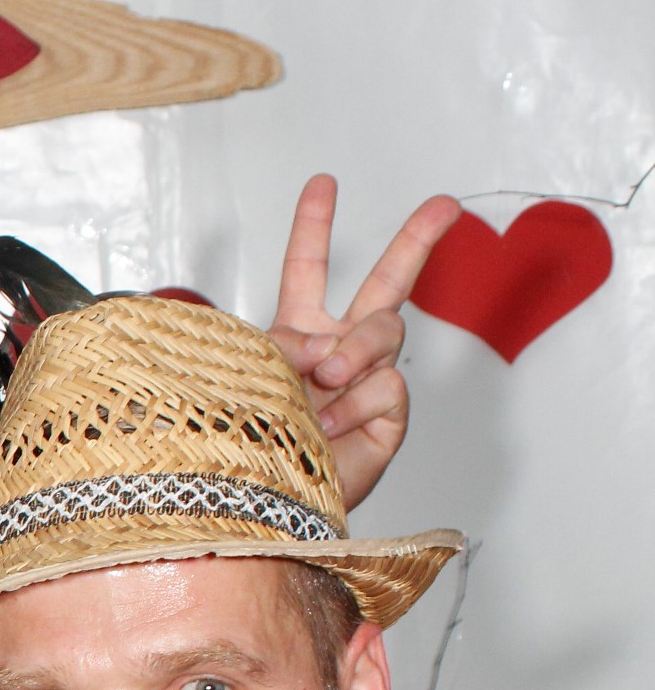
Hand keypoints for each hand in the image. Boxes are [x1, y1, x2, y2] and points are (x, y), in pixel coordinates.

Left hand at [267, 174, 461, 511]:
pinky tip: (327, 424)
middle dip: (417, 240)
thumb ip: (278, 349)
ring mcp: (368, 379)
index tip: (323, 183)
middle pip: (388, 283)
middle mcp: (340, 348)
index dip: (314, 226)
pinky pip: (386, 384)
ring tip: (322, 380)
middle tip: (445, 203)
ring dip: (352, 351)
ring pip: (385, 331)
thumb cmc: (244, 446)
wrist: (265, 506)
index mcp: (296, 332)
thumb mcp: (243, 382)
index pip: (307, 270)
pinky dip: (353, 402)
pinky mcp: (389, 414)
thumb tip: (323, 346)